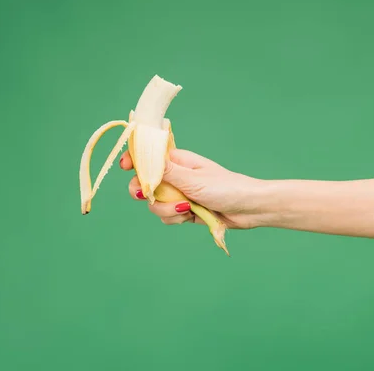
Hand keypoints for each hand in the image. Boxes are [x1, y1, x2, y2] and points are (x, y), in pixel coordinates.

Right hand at [119, 149, 263, 228]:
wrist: (248, 209)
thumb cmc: (226, 187)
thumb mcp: (193, 179)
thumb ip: (167, 172)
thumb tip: (144, 158)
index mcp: (178, 160)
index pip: (149, 156)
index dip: (134, 161)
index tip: (125, 167)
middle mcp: (176, 176)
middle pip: (145, 182)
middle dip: (144, 192)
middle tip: (144, 195)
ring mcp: (180, 194)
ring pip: (155, 203)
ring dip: (166, 209)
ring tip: (186, 209)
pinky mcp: (185, 210)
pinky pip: (167, 216)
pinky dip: (176, 218)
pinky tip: (191, 216)